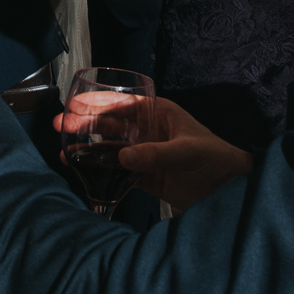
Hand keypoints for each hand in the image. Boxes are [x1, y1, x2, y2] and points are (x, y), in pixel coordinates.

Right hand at [59, 96, 250, 211]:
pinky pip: (119, 173)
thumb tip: (123, 158)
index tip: (74, 104)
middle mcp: (149, 132)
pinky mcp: (147, 178)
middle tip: (60, 126)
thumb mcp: (186, 150)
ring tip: (65, 152)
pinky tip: (85, 172)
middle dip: (85, 124)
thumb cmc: (216, 158)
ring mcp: (146, 155)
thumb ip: (154, 154)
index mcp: (159, 114)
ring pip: (110, 149)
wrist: (232, 191)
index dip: (97, 102)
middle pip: (110, 125)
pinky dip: (102, 172)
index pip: (122, 103)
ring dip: (89, 150)